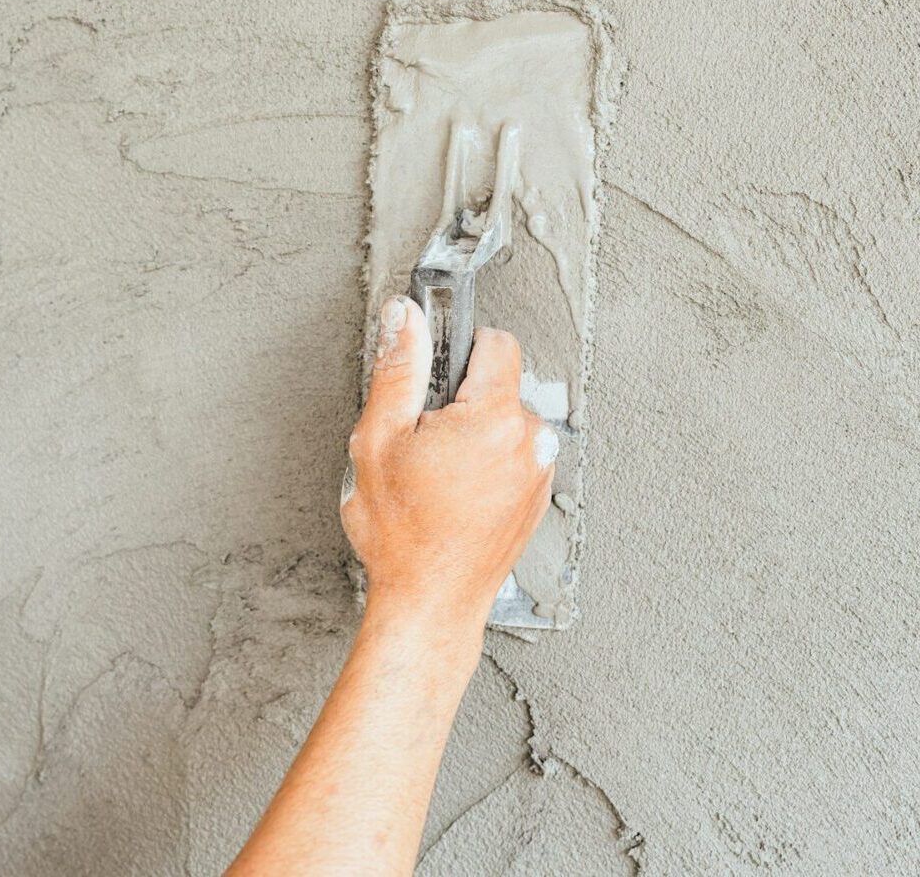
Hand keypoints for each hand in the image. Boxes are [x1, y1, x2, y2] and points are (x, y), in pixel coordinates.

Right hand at [341, 296, 553, 628]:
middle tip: (424, 440)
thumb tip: (406, 317)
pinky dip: (490, 463)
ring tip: (439, 474)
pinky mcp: (538, 496)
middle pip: (500, 386)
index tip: (438, 368)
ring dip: (476, 434)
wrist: (430, 602)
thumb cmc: (404, 534)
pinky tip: (457, 493)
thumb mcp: (379, 440)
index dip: (461, 348)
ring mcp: (540, 472)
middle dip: (462, 400)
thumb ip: (399, 369)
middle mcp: (531, 441)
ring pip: (507, 422)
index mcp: (496, 419)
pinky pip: (515, 456)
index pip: (498, 343)